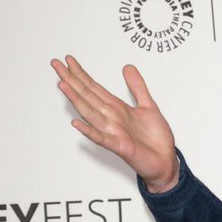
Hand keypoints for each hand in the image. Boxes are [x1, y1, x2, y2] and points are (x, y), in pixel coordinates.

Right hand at [51, 55, 178, 191]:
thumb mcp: (149, 106)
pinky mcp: (120, 146)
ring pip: (90, 113)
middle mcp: (112, 119)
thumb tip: (127, 67)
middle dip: (72, 80)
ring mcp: (113, 132)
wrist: (166, 161)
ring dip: (76, 99)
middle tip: (56, 64)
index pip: (94, 88)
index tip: (69, 61)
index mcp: (117, 108)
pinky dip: (89, 131)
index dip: (81, 74)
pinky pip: (101, 138)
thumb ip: (137, 87)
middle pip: (87, 96)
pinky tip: (77, 123)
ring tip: (63, 85)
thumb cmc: (156, 139)